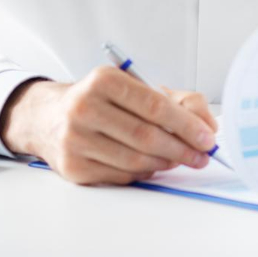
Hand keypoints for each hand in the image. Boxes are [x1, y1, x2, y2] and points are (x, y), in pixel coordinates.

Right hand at [0, 69, 218, 185]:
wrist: (48, 117)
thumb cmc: (100, 102)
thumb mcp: (134, 87)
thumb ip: (177, 100)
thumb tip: (208, 124)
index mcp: (103, 80)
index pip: (154, 105)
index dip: (186, 124)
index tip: (206, 137)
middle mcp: (84, 107)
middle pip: (146, 136)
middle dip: (181, 148)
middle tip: (200, 155)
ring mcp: (75, 139)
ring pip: (135, 160)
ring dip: (165, 163)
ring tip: (178, 159)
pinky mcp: (73, 167)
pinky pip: (121, 176)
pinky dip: (143, 173)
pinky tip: (152, 165)